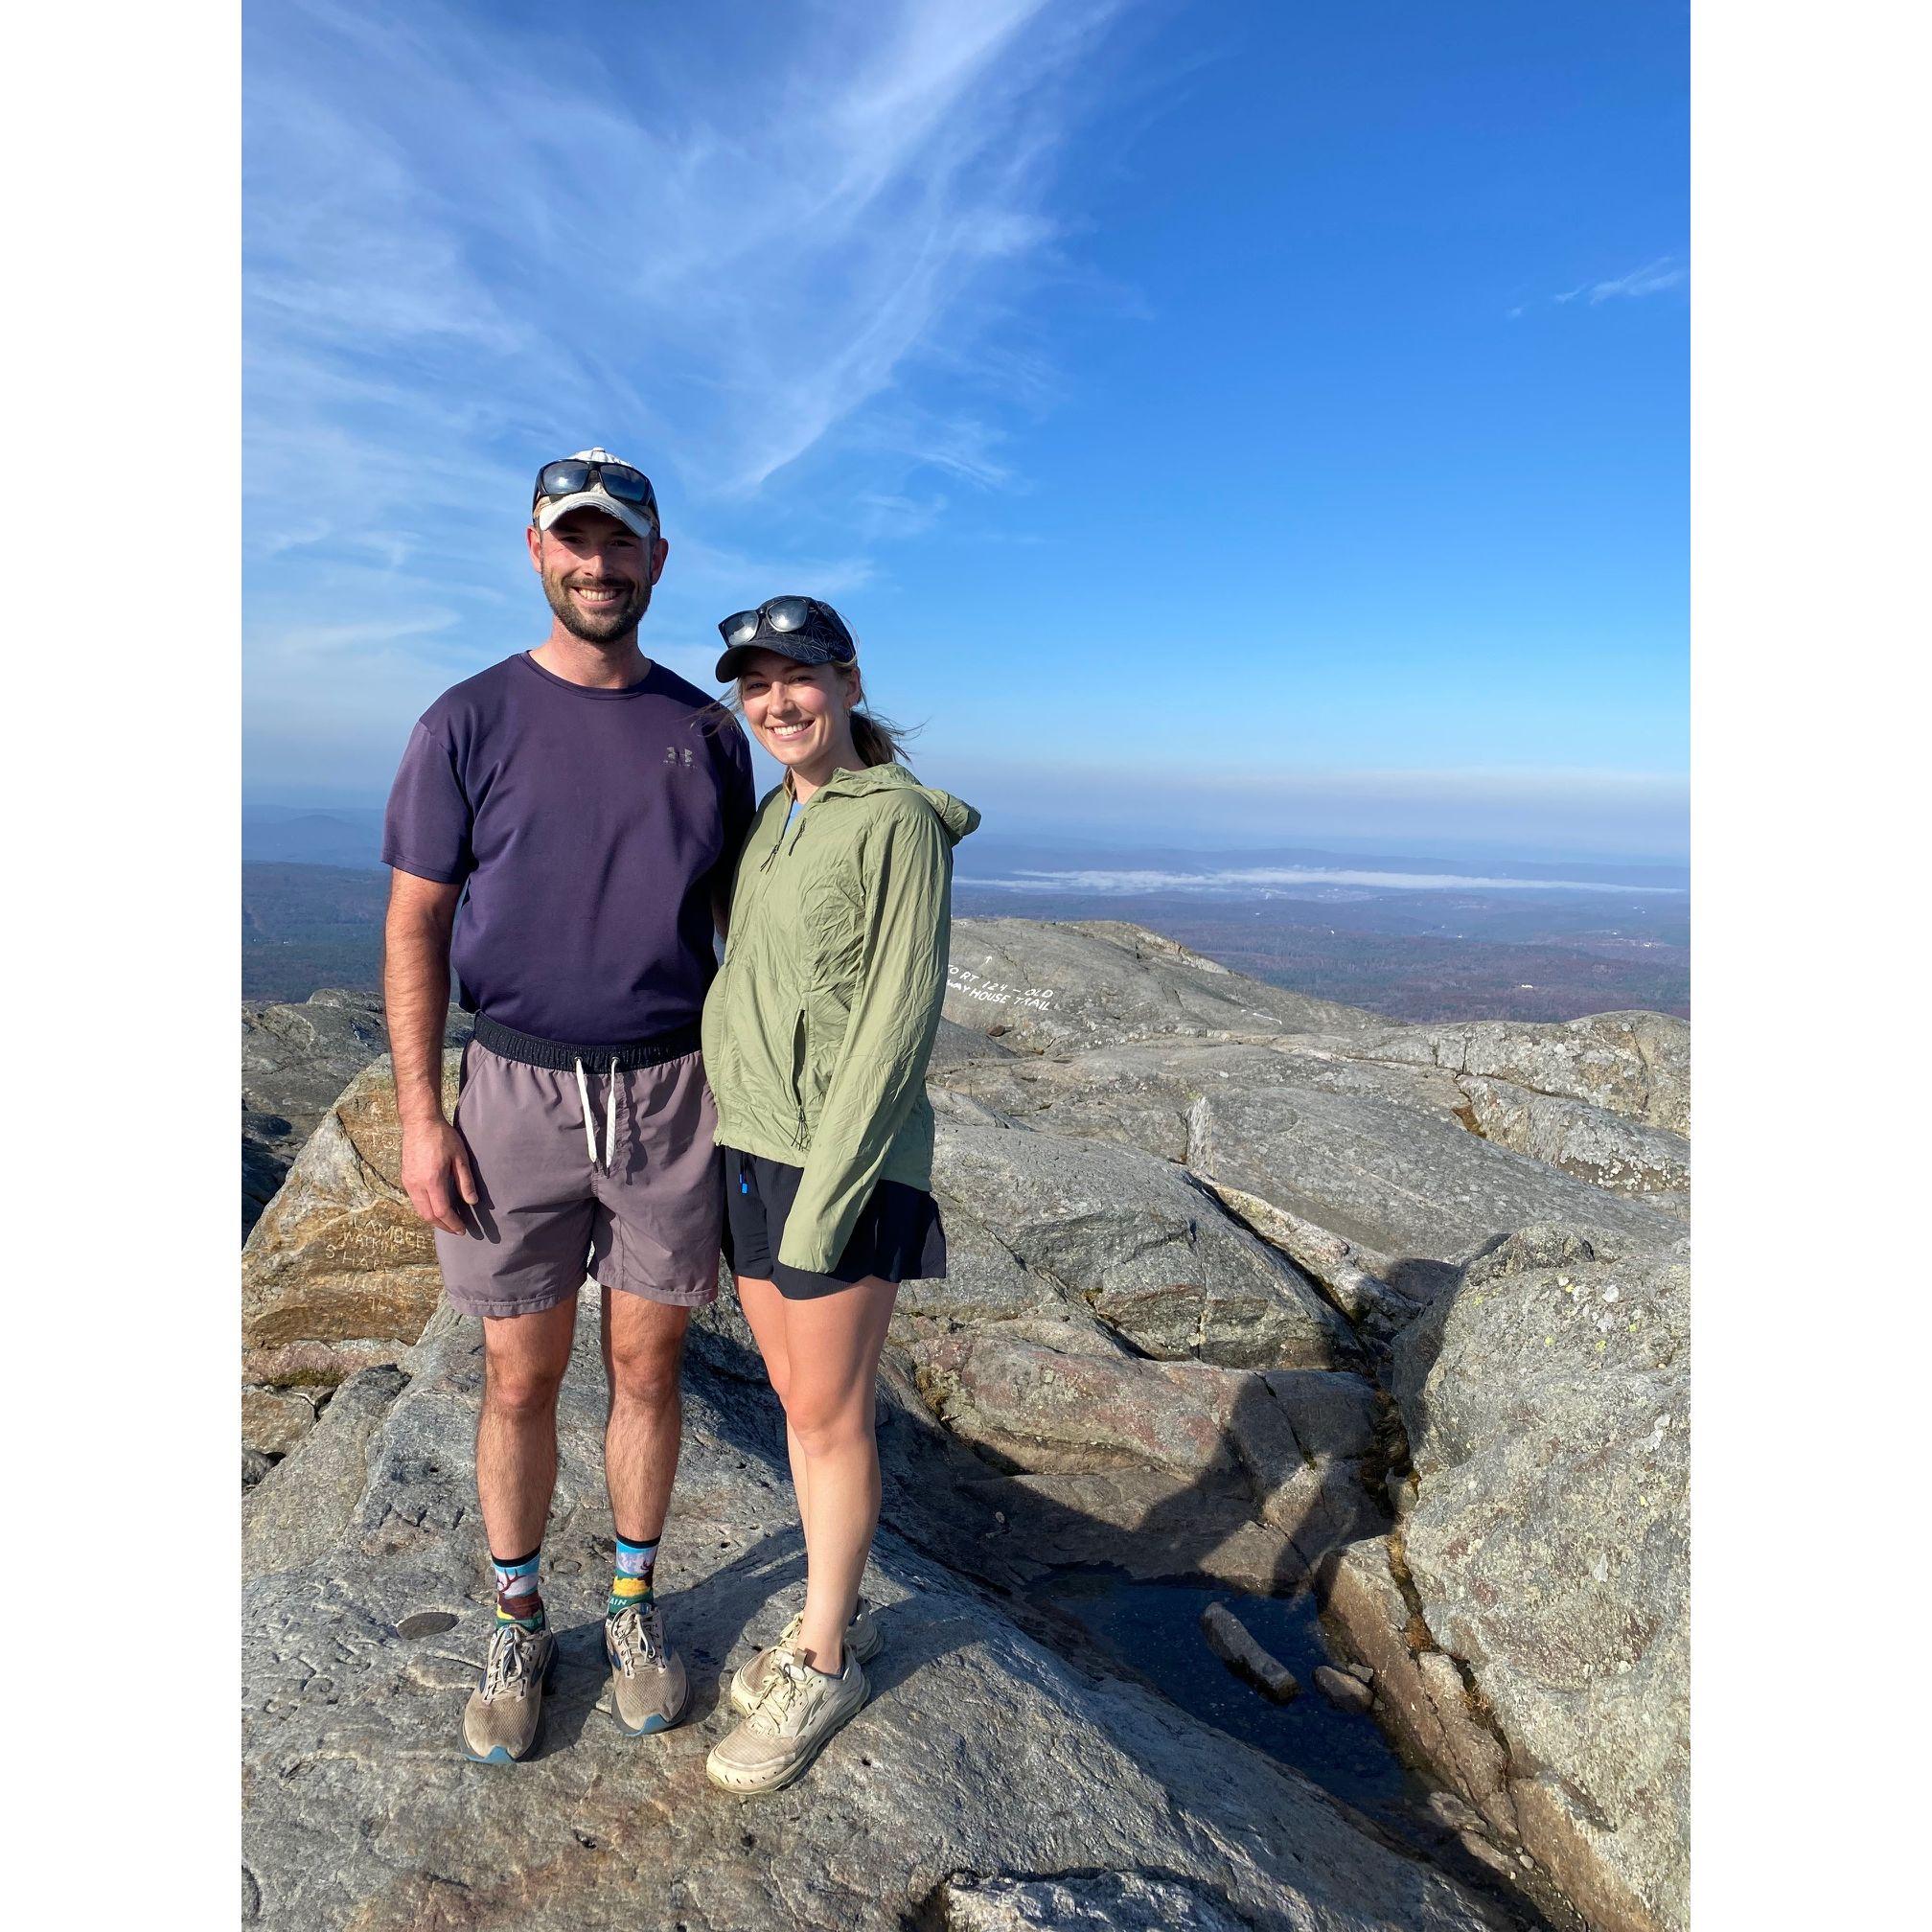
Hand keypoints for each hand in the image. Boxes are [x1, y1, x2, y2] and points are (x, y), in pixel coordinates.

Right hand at [399, 1118, 478, 1234]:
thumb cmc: (442, 1137)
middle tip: (456, 1230)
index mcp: (432, 1180)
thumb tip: (472, 1202)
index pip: (442, 1211)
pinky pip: (415, 1200)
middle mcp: (417, 1184)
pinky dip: (426, 1209)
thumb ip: (466, 1181)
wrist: (420, 1122)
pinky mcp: (405, 1178)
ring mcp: (408, 1182)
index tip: (462, 1229)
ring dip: (433, 1219)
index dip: (453, 1223)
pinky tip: (436, 1207)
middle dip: (443, 1226)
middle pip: (428, 1216)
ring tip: (448, 1222)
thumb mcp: (460, 1157)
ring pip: (419, 1210)